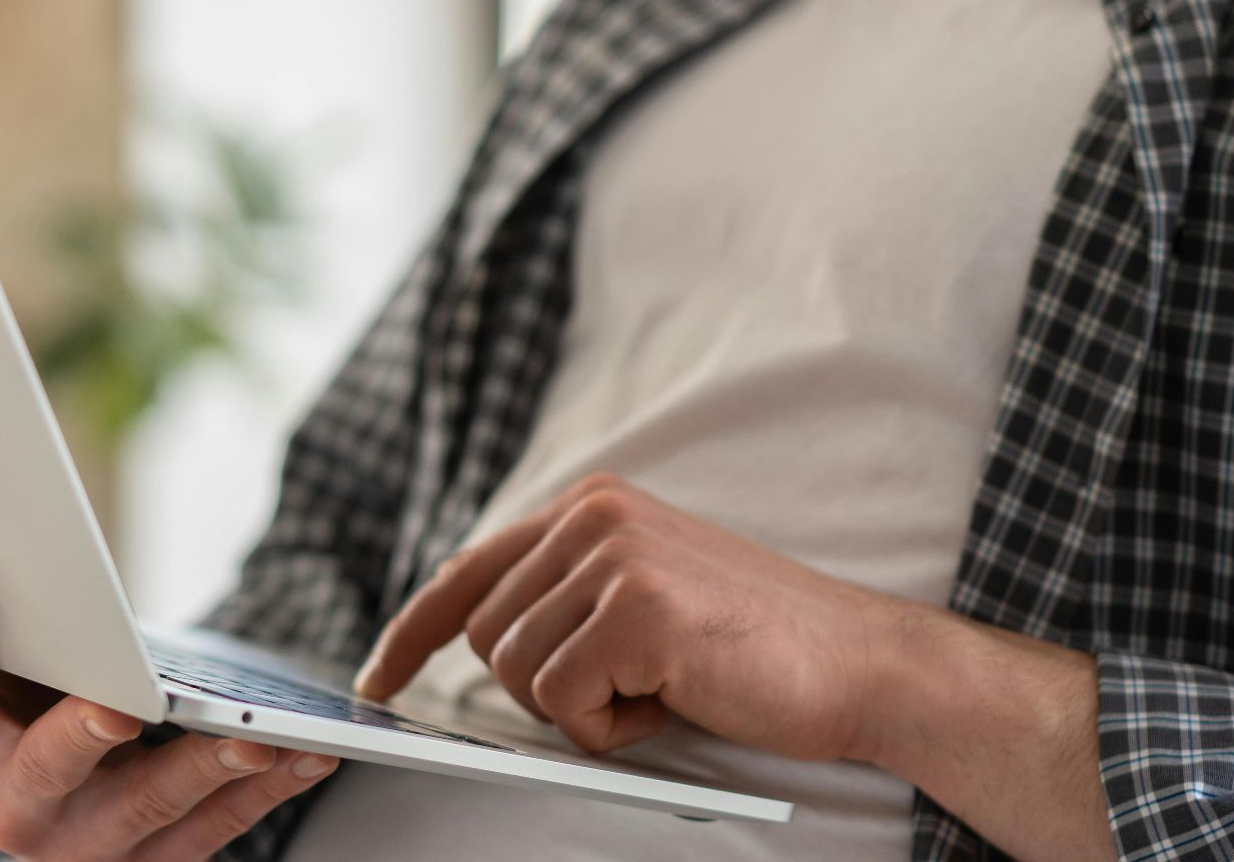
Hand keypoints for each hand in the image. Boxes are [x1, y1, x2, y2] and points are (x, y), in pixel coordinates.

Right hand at [0, 575, 339, 860]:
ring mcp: (88, 841)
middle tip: (117, 707)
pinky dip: (267, 790)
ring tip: (255, 737)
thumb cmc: (5, 712)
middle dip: (80, 735)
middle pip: (45, 768)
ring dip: (205, 771)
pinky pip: (218, 826)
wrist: (56, 807)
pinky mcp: (155, 861)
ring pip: (148, 806)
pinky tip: (311, 754)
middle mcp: (14, 804)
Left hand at [355, 474, 1114, 860]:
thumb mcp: (640, 595)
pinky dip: (611, 727)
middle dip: (546, 688)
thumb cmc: (749, 648)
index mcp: (589, 506)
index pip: (466, 571)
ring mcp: (613, 554)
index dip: (409, 634)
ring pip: (515, 674)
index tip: (374, 682)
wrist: (859, 663)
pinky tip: (675, 698)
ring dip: (584, 708)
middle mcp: (591, 514)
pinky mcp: (636, 606)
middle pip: (484, 638)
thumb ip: (563, 598)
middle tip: (637, 686)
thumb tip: (470, 641)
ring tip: (663, 685)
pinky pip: (561, 702)